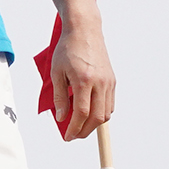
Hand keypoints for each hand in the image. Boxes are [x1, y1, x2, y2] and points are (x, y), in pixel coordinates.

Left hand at [49, 21, 115, 141]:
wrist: (84, 30)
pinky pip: (109, 103)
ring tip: (80, 127)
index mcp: (84, 80)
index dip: (74, 128)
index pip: (82, 113)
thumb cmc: (67, 49)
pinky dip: (101, 113)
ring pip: (106, 113)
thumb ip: (59, 97)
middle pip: (97, 117)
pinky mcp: (112, 80)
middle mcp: (100, 82)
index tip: (67, 137)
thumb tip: (61, 118)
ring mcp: (109, 81)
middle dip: (85, 131)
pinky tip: (89, 114)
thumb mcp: (56, 72)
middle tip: (73, 136)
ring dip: (94, 124)